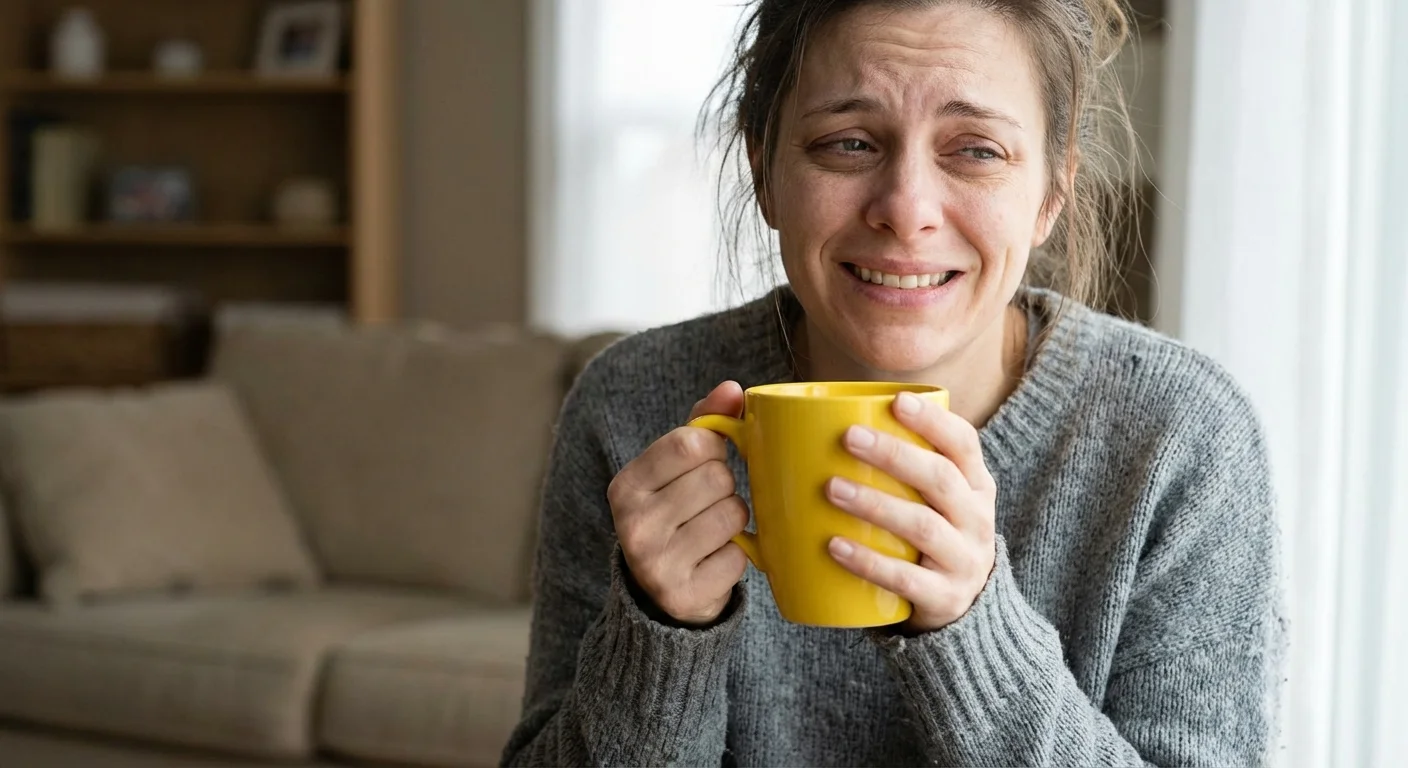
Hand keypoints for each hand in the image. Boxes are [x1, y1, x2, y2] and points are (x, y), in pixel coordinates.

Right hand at [607, 381, 750, 625]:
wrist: (659, 592)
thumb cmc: (674, 513)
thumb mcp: (675, 468)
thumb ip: (703, 423)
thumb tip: (732, 388)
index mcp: (626, 486)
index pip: (688, 442)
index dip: (714, 446)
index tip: (710, 459)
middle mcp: (633, 525)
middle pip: (717, 478)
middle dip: (725, 486)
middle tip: (708, 503)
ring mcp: (656, 564)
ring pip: (733, 514)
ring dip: (734, 520)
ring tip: (712, 530)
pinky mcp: (684, 595)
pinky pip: (739, 556)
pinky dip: (736, 556)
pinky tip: (714, 559)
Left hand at [824, 391, 997, 632]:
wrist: (967, 610)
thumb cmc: (932, 537)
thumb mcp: (936, 502)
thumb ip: (902, 470)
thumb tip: (814, 432)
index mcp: (976, 486)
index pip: (964, 444)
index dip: (934, 421)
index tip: (898, 401)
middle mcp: (977, 519)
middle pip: (941, 479)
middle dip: (894, 455)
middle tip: (849, 437)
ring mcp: (964, 561)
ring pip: (922, 526)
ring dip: (875, 504)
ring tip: (833, 488)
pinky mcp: (945, 598)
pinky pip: (905, 578)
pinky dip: (869, 561)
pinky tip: (836, 546)